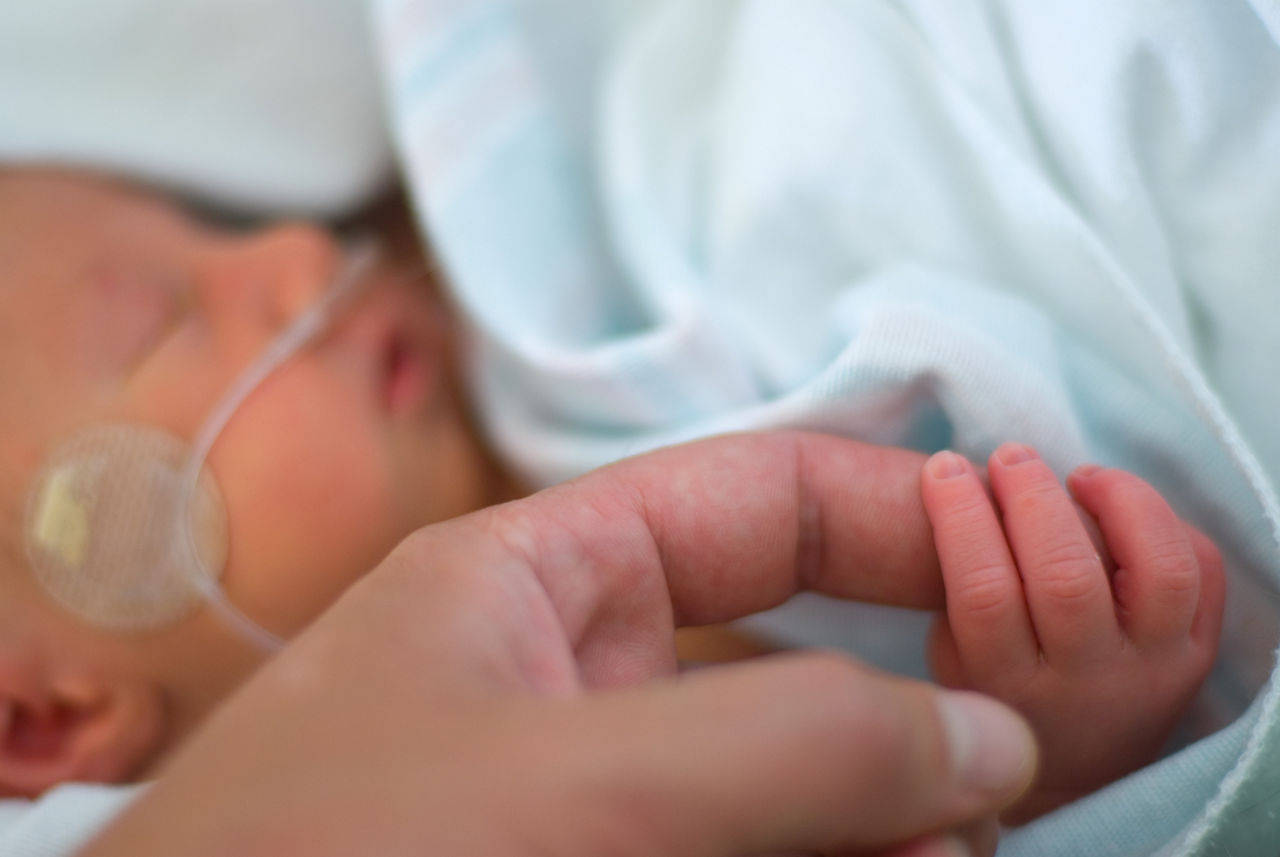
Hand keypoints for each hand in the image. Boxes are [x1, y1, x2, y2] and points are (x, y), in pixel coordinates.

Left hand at [81, 433, 1036, 856]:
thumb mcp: (578, 784)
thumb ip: (792, 744)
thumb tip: (988, 737)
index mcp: (538, 577)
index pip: (753, 496)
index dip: (895, 508)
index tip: (1024, 561)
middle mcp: (566, 674)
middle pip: (786, 644)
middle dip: (907, 690)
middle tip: (1017, 747)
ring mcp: (582, 788)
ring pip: (776, 770)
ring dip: (880, 805)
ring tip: (966, 835)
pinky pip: (739, 836)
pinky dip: (828, 849)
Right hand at [921, 443, 1223, 822]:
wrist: (1075, 776)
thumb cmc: (996, 696)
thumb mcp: (952, 663)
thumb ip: (952, 595)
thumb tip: (964, 496)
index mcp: (1010, 689)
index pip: (984, 591)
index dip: (960, 515)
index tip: (943, 468)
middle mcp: (1088, 682)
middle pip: (1066, 576)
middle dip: (1031, 496)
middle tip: (1007, 456)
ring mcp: (1154, 670)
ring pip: (1159, 570)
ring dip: (1120, 501)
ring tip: (1081, 476)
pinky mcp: (1198, 657)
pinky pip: (1206, 575)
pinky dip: (1167, 524)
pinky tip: (1121, 508)